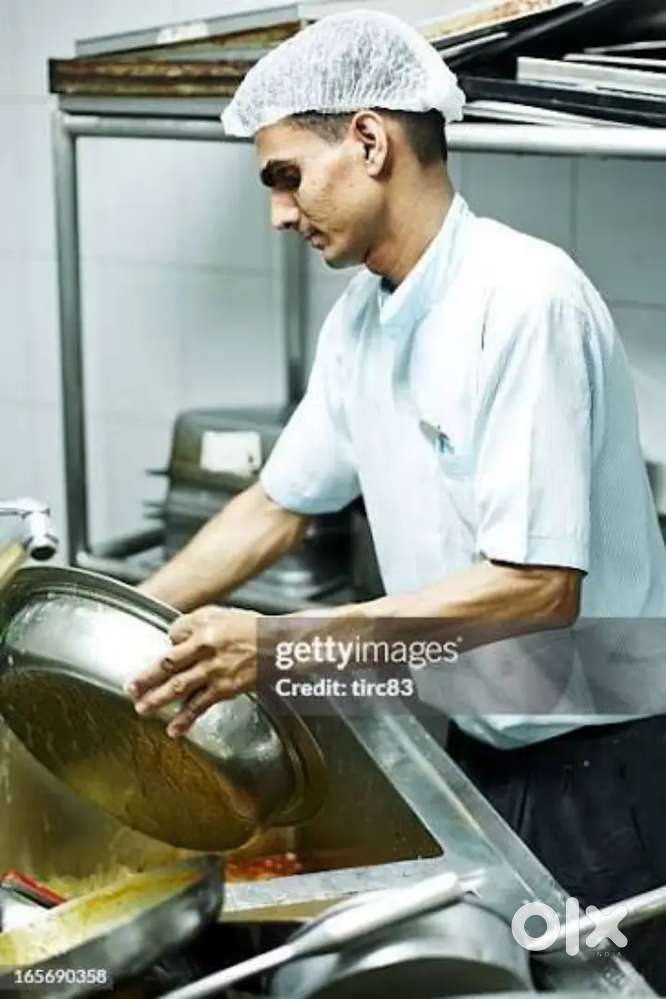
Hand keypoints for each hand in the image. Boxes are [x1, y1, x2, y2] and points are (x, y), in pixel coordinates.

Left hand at [125, 606, 259, 737]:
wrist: (280, 645)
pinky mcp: (225, 688)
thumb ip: (196, 623)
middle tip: (130, 687)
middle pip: (168, 663)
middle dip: (146, 677)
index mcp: (205, 627)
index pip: (174, 634)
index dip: (169, 642)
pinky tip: (174, 730)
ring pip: (179, 686)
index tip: (168, 651)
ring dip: (158, 699)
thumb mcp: (223, 615)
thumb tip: (174, 638)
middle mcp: (206, 648)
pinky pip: (200, 705)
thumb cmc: (253, 628)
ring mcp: (215, 670)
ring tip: (142, 708)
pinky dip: (186, 719)